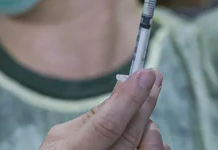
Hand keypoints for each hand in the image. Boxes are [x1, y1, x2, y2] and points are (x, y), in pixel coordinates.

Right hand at [39, 69, 169, 149]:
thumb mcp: (62, 136)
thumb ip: (93, 117)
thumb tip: (123, 86)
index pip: (107, 125)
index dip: (129, 99)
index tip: (145, 74)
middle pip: (129, 135)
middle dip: (144, 103)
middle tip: (154, 78)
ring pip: (143, 149)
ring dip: (149, 126)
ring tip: (145, 108)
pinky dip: (154, 146)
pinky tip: (152, 135)